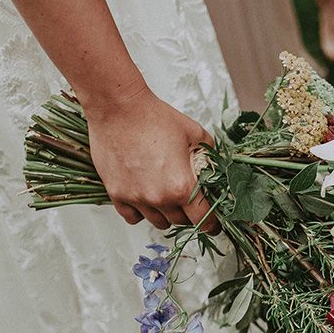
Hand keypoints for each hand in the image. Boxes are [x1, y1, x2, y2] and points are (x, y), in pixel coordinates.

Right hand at [85, 85, 215, 230]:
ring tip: (165, 195)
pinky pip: (133, 218)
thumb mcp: (195, 134)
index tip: (212, 224)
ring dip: (165, 213)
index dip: (211, 223)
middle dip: (188, 213)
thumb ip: (209, 157)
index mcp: (182, 186)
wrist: (118, 108)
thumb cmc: (155, 117)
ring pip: (159, 222)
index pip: (204, 220)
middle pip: (181, 222)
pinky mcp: (117, 195)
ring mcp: (136, 199)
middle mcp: (159, 198)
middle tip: (187, 198)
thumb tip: (216, 171)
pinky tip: (145, 197)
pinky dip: (141, 212)